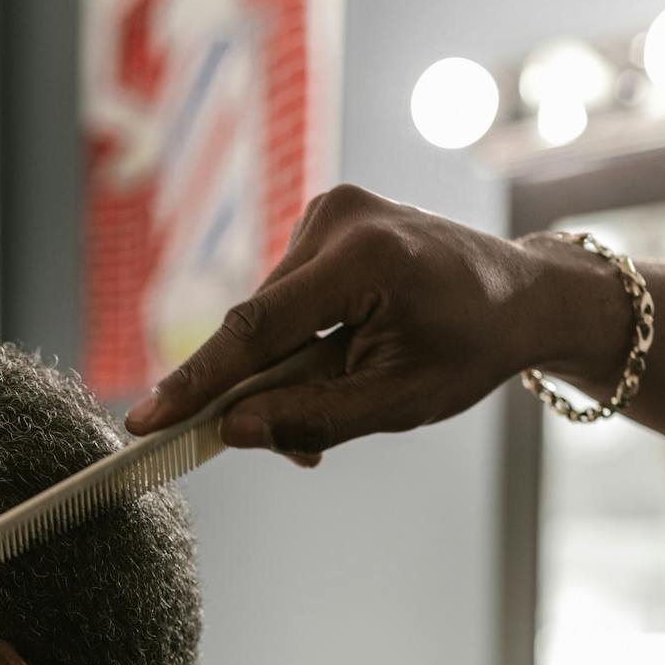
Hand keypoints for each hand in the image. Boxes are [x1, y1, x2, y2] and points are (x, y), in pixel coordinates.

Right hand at [123, 183, 549, 459]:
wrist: (520, 294)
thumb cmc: (470, 348)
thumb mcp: (398, 402)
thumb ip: (312, 417)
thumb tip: (232, 431)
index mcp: (366, 257)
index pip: (257, 330)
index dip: (197, 381)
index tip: (145, 420)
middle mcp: (339, 218)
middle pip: (258, 326)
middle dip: (258, 392)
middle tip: (294, 452)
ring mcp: (329, 212)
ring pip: (267, 316)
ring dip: (281, 369)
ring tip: (339, 398)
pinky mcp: (324, 222)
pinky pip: (284, 298)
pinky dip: (295, 342)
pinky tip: (336, 362)